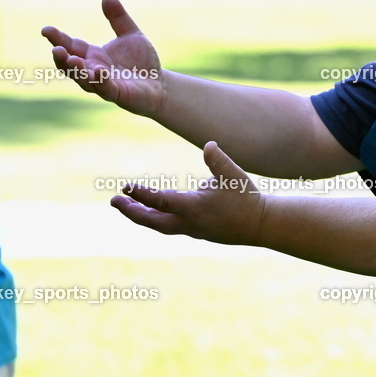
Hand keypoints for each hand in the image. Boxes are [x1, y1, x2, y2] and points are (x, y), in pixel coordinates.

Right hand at [41, 0, 165, 117]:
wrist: (160, 84)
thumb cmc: (141, 61)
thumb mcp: (131, 34)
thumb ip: (119, 18)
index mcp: (93, 55)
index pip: (72, 46)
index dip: (58, 38)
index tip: (45, 29)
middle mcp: (93, 70)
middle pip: (71, 65)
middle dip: (61, 58)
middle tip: (55, 48)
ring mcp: (103, 84)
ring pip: (84, 80)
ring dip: (77, 71)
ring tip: (72, 59)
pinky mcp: (117, 94)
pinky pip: (106, 89)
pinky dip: (101, 80)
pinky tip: (99, 71)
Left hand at [110, 142, 265, 244]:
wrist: (261, 224)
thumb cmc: (247, 197)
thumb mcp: (235, 175)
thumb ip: (219, 160)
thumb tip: (208, 144)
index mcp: (195, 207)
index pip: (162, 201)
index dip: (142, 195)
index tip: (126, 188)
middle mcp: (190, 222)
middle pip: (152, 221)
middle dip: (131, 212)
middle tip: (114, 201)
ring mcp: (193, 229)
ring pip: (159, 225)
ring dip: (141, 216)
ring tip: (126, 206)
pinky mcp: (197, 231)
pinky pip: (169, 226)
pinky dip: (155, 218)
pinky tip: (150, 211)